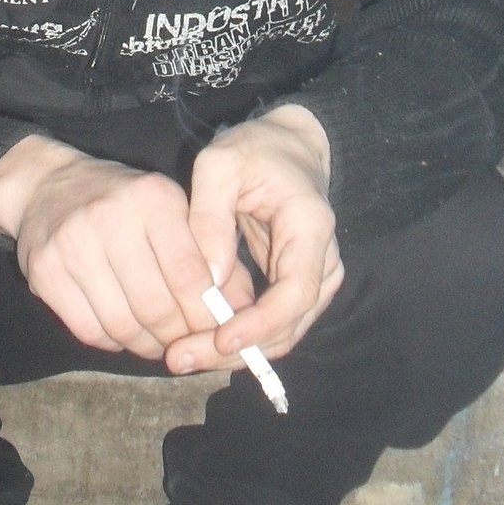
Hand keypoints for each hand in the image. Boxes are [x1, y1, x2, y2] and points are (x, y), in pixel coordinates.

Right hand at [0, 135, 253, 362]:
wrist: (49, 187)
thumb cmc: (124, 202)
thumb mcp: (170, 209)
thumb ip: (209, 253)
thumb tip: (242, 308)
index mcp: (152, 197)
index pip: (190, 275)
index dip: (207, 314)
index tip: (216, 330)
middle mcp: (111, 217)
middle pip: (157, 306)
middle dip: (179, 336)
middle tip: (188, 345)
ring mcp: (73, 245)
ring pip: (123, 325)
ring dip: (147, 345)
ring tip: (159, 342)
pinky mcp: (45, 272)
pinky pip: (90, 331)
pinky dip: (114, 342)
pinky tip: (124, 332)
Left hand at [164, 105, 342, 376]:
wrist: (288, 146)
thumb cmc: (254, 150)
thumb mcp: (220, 164)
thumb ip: (210, 216)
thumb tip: (208, 277)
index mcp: (311, 227)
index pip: (296, 293)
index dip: (260, 324)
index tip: (220, 339)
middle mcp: (323, 262)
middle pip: (286, 326)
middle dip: (234, 350)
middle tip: (180, 358)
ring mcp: (314, 279)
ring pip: (280, 335)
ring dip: (233, 353)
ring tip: (182, 355)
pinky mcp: (296, 288)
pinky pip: (271, 326)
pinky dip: (238, 339)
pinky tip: (198, 342)